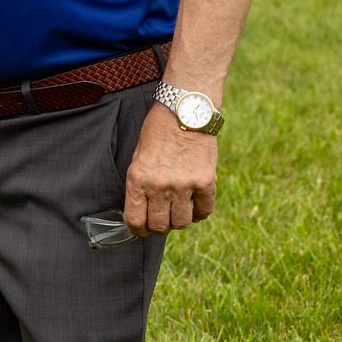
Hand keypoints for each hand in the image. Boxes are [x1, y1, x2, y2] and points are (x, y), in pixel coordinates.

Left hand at [122, 102, 217, 236]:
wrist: (185, 112)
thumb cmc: (157, 131)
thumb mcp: (138, 155)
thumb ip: (140, 183)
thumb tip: (142, 210)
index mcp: (138, 179)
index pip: (135, 220)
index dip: (137, 230)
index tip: (141, 230)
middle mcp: (160, 186)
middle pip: (160, 226)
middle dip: (158, 227)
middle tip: (161, 219)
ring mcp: (184, 185)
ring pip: (182, 223)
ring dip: (179, 220)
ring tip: (178, 210)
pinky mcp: (206, 182)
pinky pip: (204, 211)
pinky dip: (200, 212)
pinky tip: (195, 204)